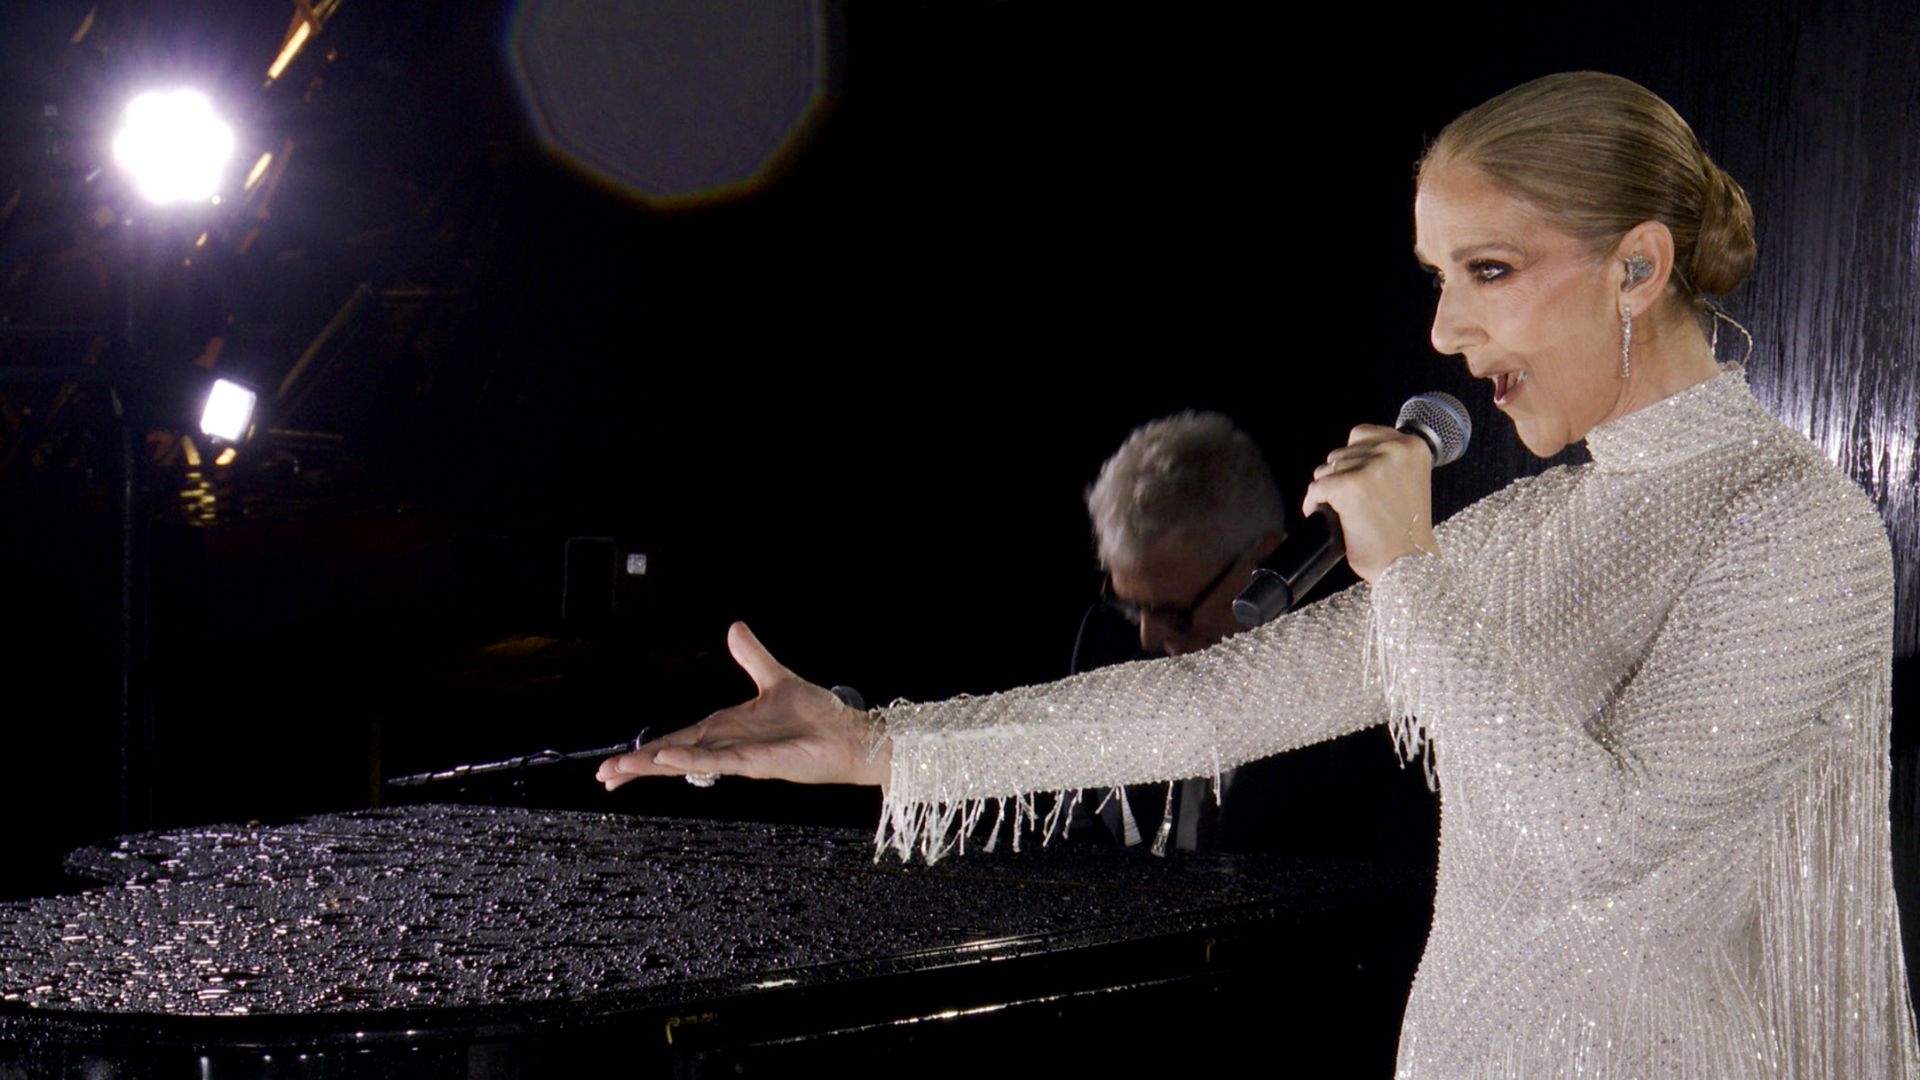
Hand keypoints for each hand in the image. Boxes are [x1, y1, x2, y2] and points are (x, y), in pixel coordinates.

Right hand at [596, 622, 889, 790]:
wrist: (850, 734)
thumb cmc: (818, 715)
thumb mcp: (776, 677)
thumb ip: (752, 656)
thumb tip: (734, 628)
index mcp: (726, 728)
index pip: (676, 739)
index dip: (647, 751)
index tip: (616, 764)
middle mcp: (727, 745)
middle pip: (672, 756)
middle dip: (637, 766)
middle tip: (603, 776)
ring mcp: (740, 756)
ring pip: (686, 761)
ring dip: (653, 765)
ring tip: (619, 771)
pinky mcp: (757, 763)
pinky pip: (718, 761)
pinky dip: (692, 759)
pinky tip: (667, 760)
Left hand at [1302, 424, 1439, 582]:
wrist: (1409, 562)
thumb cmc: (1406, 530)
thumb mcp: (1409, 480)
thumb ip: (1386, 461)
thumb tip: (1347, 455)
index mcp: (1412, 446)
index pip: (1361, 435)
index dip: (1353, 459)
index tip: (1357, 479)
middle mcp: (1393, 450)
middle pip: (1340, 453)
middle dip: (1340, 477)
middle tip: (1353, 503)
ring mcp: (1370, 467)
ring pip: (1325, 470)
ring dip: (1328, 491)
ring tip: (1344, 512)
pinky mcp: (1348, 486)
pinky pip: (1315, 490)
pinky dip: (1314, 505)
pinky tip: (1328, 518)